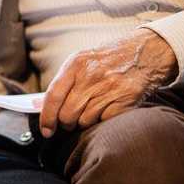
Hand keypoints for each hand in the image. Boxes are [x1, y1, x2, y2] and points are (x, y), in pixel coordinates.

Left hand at [39, 30, 177, 137]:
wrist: (144, 52)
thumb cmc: (107, 60)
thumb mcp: (81, 62)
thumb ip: (62, 82)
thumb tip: (39, 107)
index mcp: (75, 65)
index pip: (53, 96)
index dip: (46, 117)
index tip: (46, 131)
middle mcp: (91, 76)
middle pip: (68, 113)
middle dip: (66, 123)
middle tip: (70, 122)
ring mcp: (109, 88)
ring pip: (85, 120)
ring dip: (84, 123)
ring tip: (90, 112)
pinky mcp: (125, 99)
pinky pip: (104, 121)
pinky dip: (101, 121)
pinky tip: (105, 111)